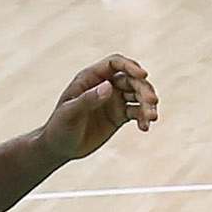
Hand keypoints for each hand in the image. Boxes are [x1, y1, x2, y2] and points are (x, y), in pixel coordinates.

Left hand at [41, 53, 158, 158]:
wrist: (59, 148)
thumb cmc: (59, 127)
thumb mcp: (70, 113)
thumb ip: (88, 99)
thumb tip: (109, 86)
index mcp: (91, 78)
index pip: (115, 63)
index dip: (130, 66)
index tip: (143, 75)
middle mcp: (105, 85)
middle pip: (132, 79)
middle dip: (144, 89)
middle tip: (152, 102)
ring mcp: (113, 100)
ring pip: (138, 96)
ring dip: (148, 104)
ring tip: (152, 118)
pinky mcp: (119, 116)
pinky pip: (137, 112)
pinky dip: (144, 118)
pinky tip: (145, 128)